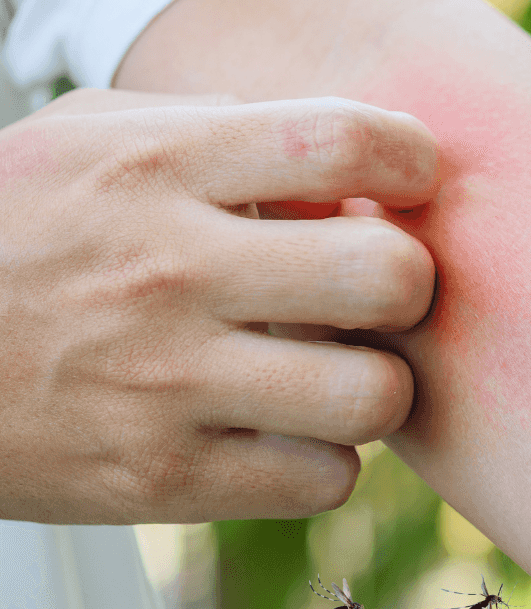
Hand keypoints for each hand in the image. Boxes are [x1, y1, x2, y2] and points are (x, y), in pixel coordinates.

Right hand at [0, 87, 436, 523]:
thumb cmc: (14, 227)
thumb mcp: (90, 137)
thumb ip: (220, 128)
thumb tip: (347, 158)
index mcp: (159, 164)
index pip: (344, 138)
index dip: (413, 155)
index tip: (409, 176)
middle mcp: (169, 270)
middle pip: (387, 277)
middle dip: (409, 282)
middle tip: (374, 289)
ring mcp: (165, 384)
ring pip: (372, 397)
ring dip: (376, 384)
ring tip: (333, 368)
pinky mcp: (159, 480)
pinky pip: (323, 479)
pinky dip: (324, 458)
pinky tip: (283, 428)